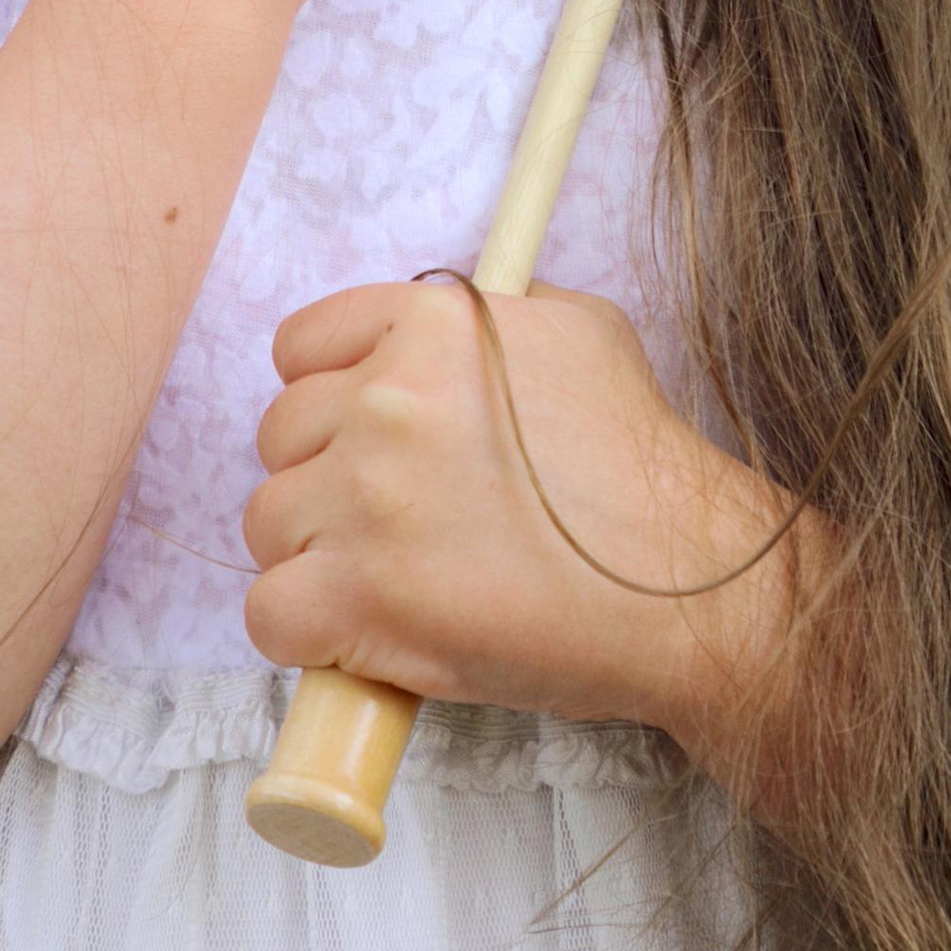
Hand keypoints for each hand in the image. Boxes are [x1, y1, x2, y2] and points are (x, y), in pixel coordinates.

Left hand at [240, 276, 821, 762]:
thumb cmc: (641, 464)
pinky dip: (304, 632)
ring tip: (387, 581)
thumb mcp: (578, 330)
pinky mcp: (357, 598)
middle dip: (323, 477)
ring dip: (313, 555)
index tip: (358, 435)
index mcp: (430, 322)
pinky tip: (361, 636)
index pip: (302, 344)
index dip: (327, 394)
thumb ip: (492, 315)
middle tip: (389, 520)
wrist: (683, 581)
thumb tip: (436, 327)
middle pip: (280, 435)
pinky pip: (269, 612)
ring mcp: (365, 498)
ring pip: (267, 522)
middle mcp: (385, 399)